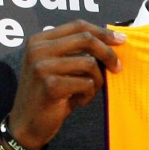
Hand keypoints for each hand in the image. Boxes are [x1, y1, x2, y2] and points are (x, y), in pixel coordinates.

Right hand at [7, 20, 125, 149]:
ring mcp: (42, 66)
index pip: (78, 25)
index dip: (102, 32)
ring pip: (89, 64)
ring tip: (87, 92)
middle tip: (118, 67)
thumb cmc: (49, 95)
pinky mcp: (51, 85)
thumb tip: (112, 42)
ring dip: (96, 81)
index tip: (121, 40)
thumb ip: (76, 52)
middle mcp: (38, 49)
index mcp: (39, 40)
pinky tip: (78, 102)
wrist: (27, 124)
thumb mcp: (58, 67)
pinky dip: (88, 95)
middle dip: (108, 53)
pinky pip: (86, 84)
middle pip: (86, 39)